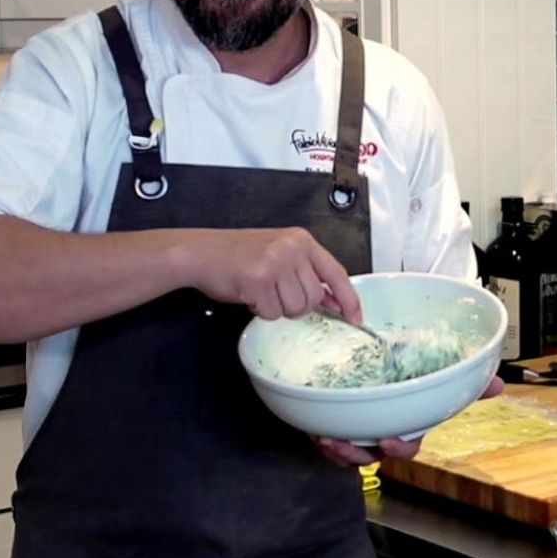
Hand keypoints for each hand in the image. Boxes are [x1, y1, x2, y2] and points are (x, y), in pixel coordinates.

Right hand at [188, 227, 361, 321]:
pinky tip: (249, 294)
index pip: (336, 272)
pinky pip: (273, 313)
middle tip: (275, 293)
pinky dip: (261, 310)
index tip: (356, 317)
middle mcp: (293, 248)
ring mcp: (276, 263)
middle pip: (314, 297)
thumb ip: (307, 273)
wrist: (201, 252)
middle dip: (297, 304)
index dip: (348, 298)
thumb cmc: (238, 255)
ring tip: (261, 290)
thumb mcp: (280, 254)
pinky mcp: (259, 280)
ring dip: (278, 308)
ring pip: (296, 308)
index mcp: (302, 240)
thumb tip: (334, 301)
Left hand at [312, 376, 503, 465]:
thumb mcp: (434, 372)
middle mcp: (383, 434)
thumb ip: (465, 381)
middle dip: (358, 454)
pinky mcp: (336, 426)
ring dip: (338, 450)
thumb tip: (499, 384)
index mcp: (408, 426)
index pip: (409, 447)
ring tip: (326, 437)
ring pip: (349, 454)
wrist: (373, 370)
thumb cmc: (409, 377)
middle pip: (374, 456)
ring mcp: (359, 433)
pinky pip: (329, 443)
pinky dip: (322, 439)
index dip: (400, 447)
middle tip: (344, 442)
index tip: (389, 439)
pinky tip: (316, 430)